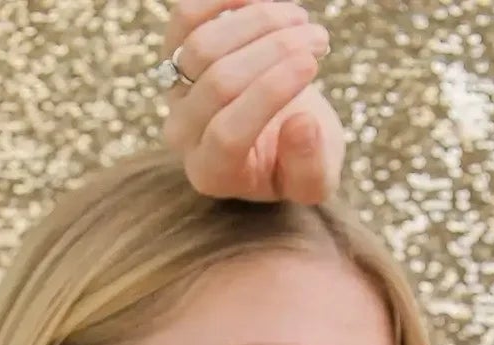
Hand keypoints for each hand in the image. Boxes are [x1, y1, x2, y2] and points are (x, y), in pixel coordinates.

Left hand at [158, 1, 346, 203]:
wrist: (273, 128)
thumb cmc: (294, 156)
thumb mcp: (314, 179)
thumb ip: (310, 168)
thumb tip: (303, 125)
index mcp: (212, 174)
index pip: (228, 133)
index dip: (270, 93)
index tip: (311, 64)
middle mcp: (183, 135)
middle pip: (219, 82)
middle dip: (275, 51)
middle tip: (318, 38)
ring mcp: (174, 91)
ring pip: (203, 44)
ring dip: (259, 20)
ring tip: (300, 18)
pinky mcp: (175, 52)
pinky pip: (186, 16)